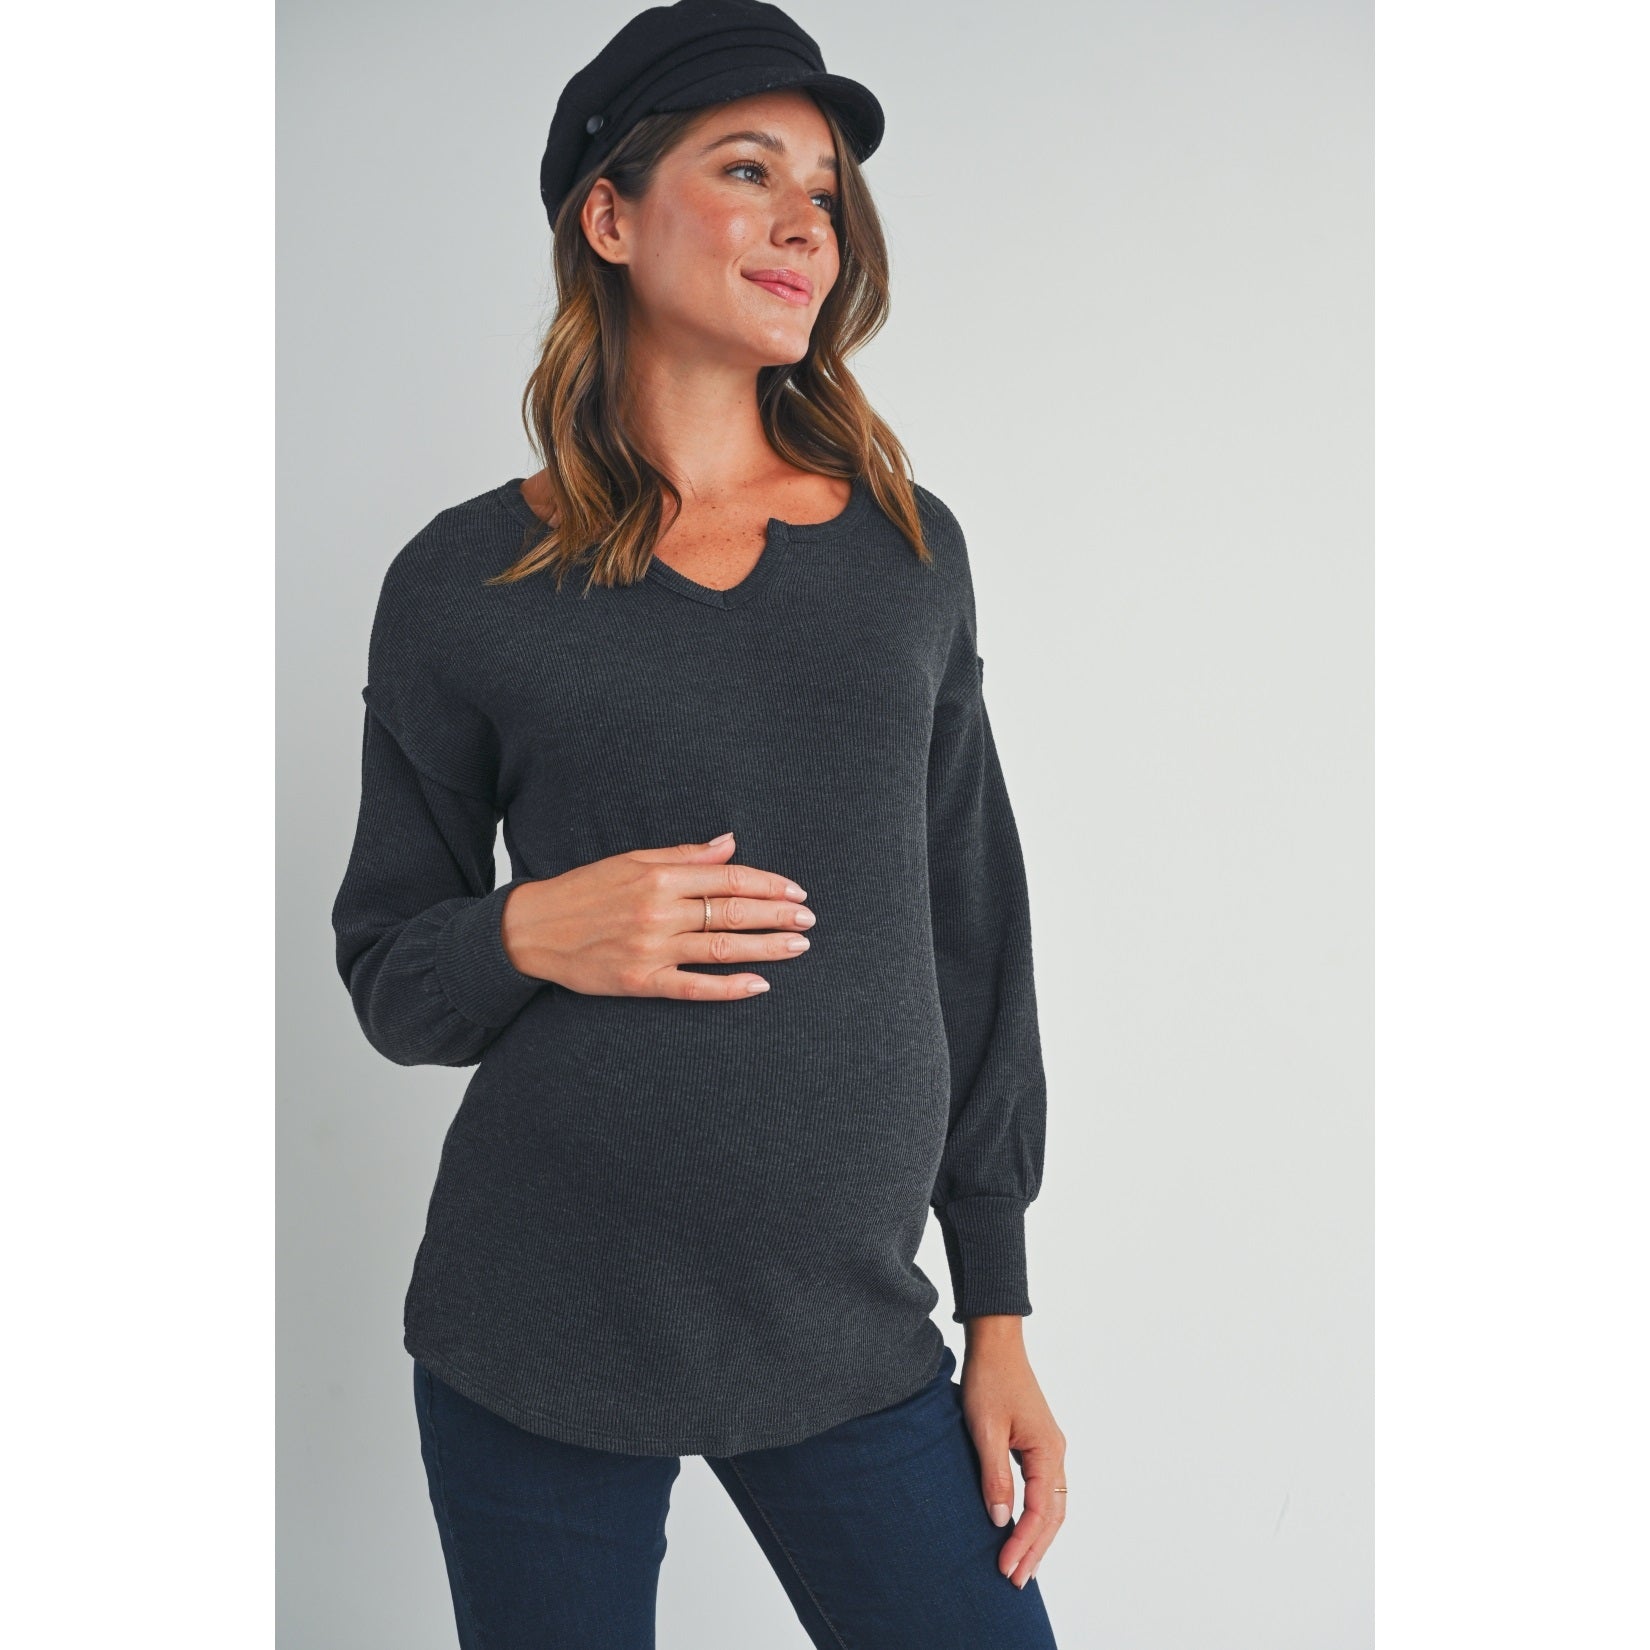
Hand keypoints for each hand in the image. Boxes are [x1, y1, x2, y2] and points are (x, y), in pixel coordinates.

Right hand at [499, 831, 814, 998]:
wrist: (533, 929)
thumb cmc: (585, 890)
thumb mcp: (632, 859)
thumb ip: (684, 855)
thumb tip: (730, 843)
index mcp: (659, 876)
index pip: (730, 878)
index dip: (769, 884)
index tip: (796, 891)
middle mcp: (660, 912)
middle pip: (733, 912)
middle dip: (778, 915)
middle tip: (809, 919)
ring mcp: (652, 949)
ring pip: (723, 949)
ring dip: (767, 948)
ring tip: (798, 946)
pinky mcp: (641, 982)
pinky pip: (694, 988)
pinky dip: (729, 988)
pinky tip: (760, 985)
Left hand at [959, 1317, 1067, 1588]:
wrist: (995, 1343)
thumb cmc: (989, 1380)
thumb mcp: (984, 1429)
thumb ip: (994, 1475)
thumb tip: (999, 1520)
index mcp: (1048, 1451)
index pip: (1040, 1511)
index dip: (1023, 1543)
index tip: (1004, 1568)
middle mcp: (1055, 1453)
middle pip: (1053, 1515)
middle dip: (1036, 1550)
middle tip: (1016, 1581)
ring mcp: (1049, 1448)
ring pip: (1052, 1505)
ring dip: (1038, 1537)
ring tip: (1021, 1566)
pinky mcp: (1038, 1444)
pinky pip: (1044, 1490)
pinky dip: (1036, 1516)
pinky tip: (1021, 1528)